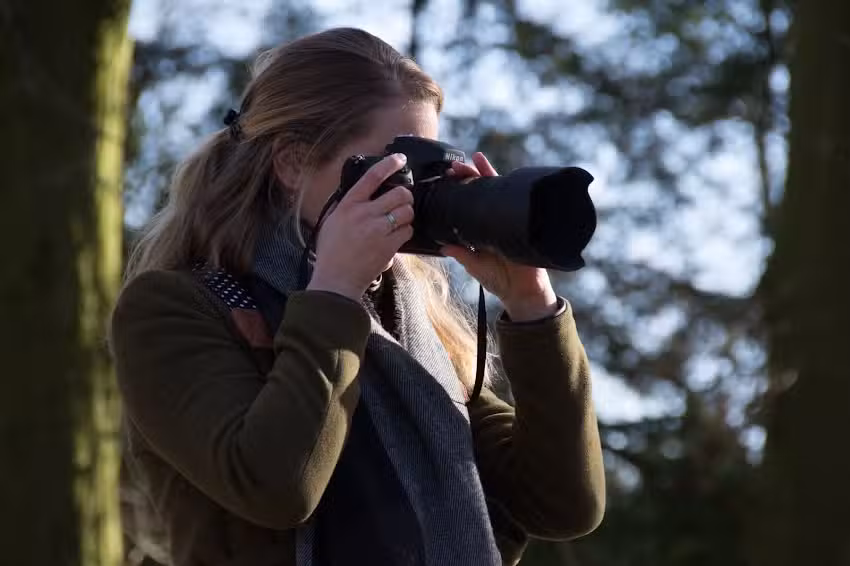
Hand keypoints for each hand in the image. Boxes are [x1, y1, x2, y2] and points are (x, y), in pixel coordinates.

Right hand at [308, 153, 413, 300]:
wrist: (336, 280)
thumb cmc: (331, 252)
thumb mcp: (332, 222)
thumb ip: (347, 206)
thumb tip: (362, 193)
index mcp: (348, 205)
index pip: (372, 177)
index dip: (389, 164)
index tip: (400, 159)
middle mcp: (364, 214)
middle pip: (399, 193)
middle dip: (405, 197)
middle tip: (402, 203)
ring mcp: (377, 230)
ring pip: (407, 211)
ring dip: (407, 214)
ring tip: (400, 220)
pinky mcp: (388, 246)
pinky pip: (407, 231)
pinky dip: (406, 232)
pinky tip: (397, 236)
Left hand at [442, 152, 558, 321]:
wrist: (524, 291)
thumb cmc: (499, 280)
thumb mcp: (475, 265)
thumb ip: (460, 254)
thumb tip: (441, 245)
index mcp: (480, 229)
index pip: (467, 205)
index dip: (457, 193)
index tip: (445, 181)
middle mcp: (494, 220)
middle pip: (480, 192)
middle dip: (469, 176)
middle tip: (455, 166)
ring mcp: (509, 218)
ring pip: (497, 190)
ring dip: (487, 173)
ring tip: (476, 158)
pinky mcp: (523, 221)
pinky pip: (515, 200)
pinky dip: (509, 185)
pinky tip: (500, 172)